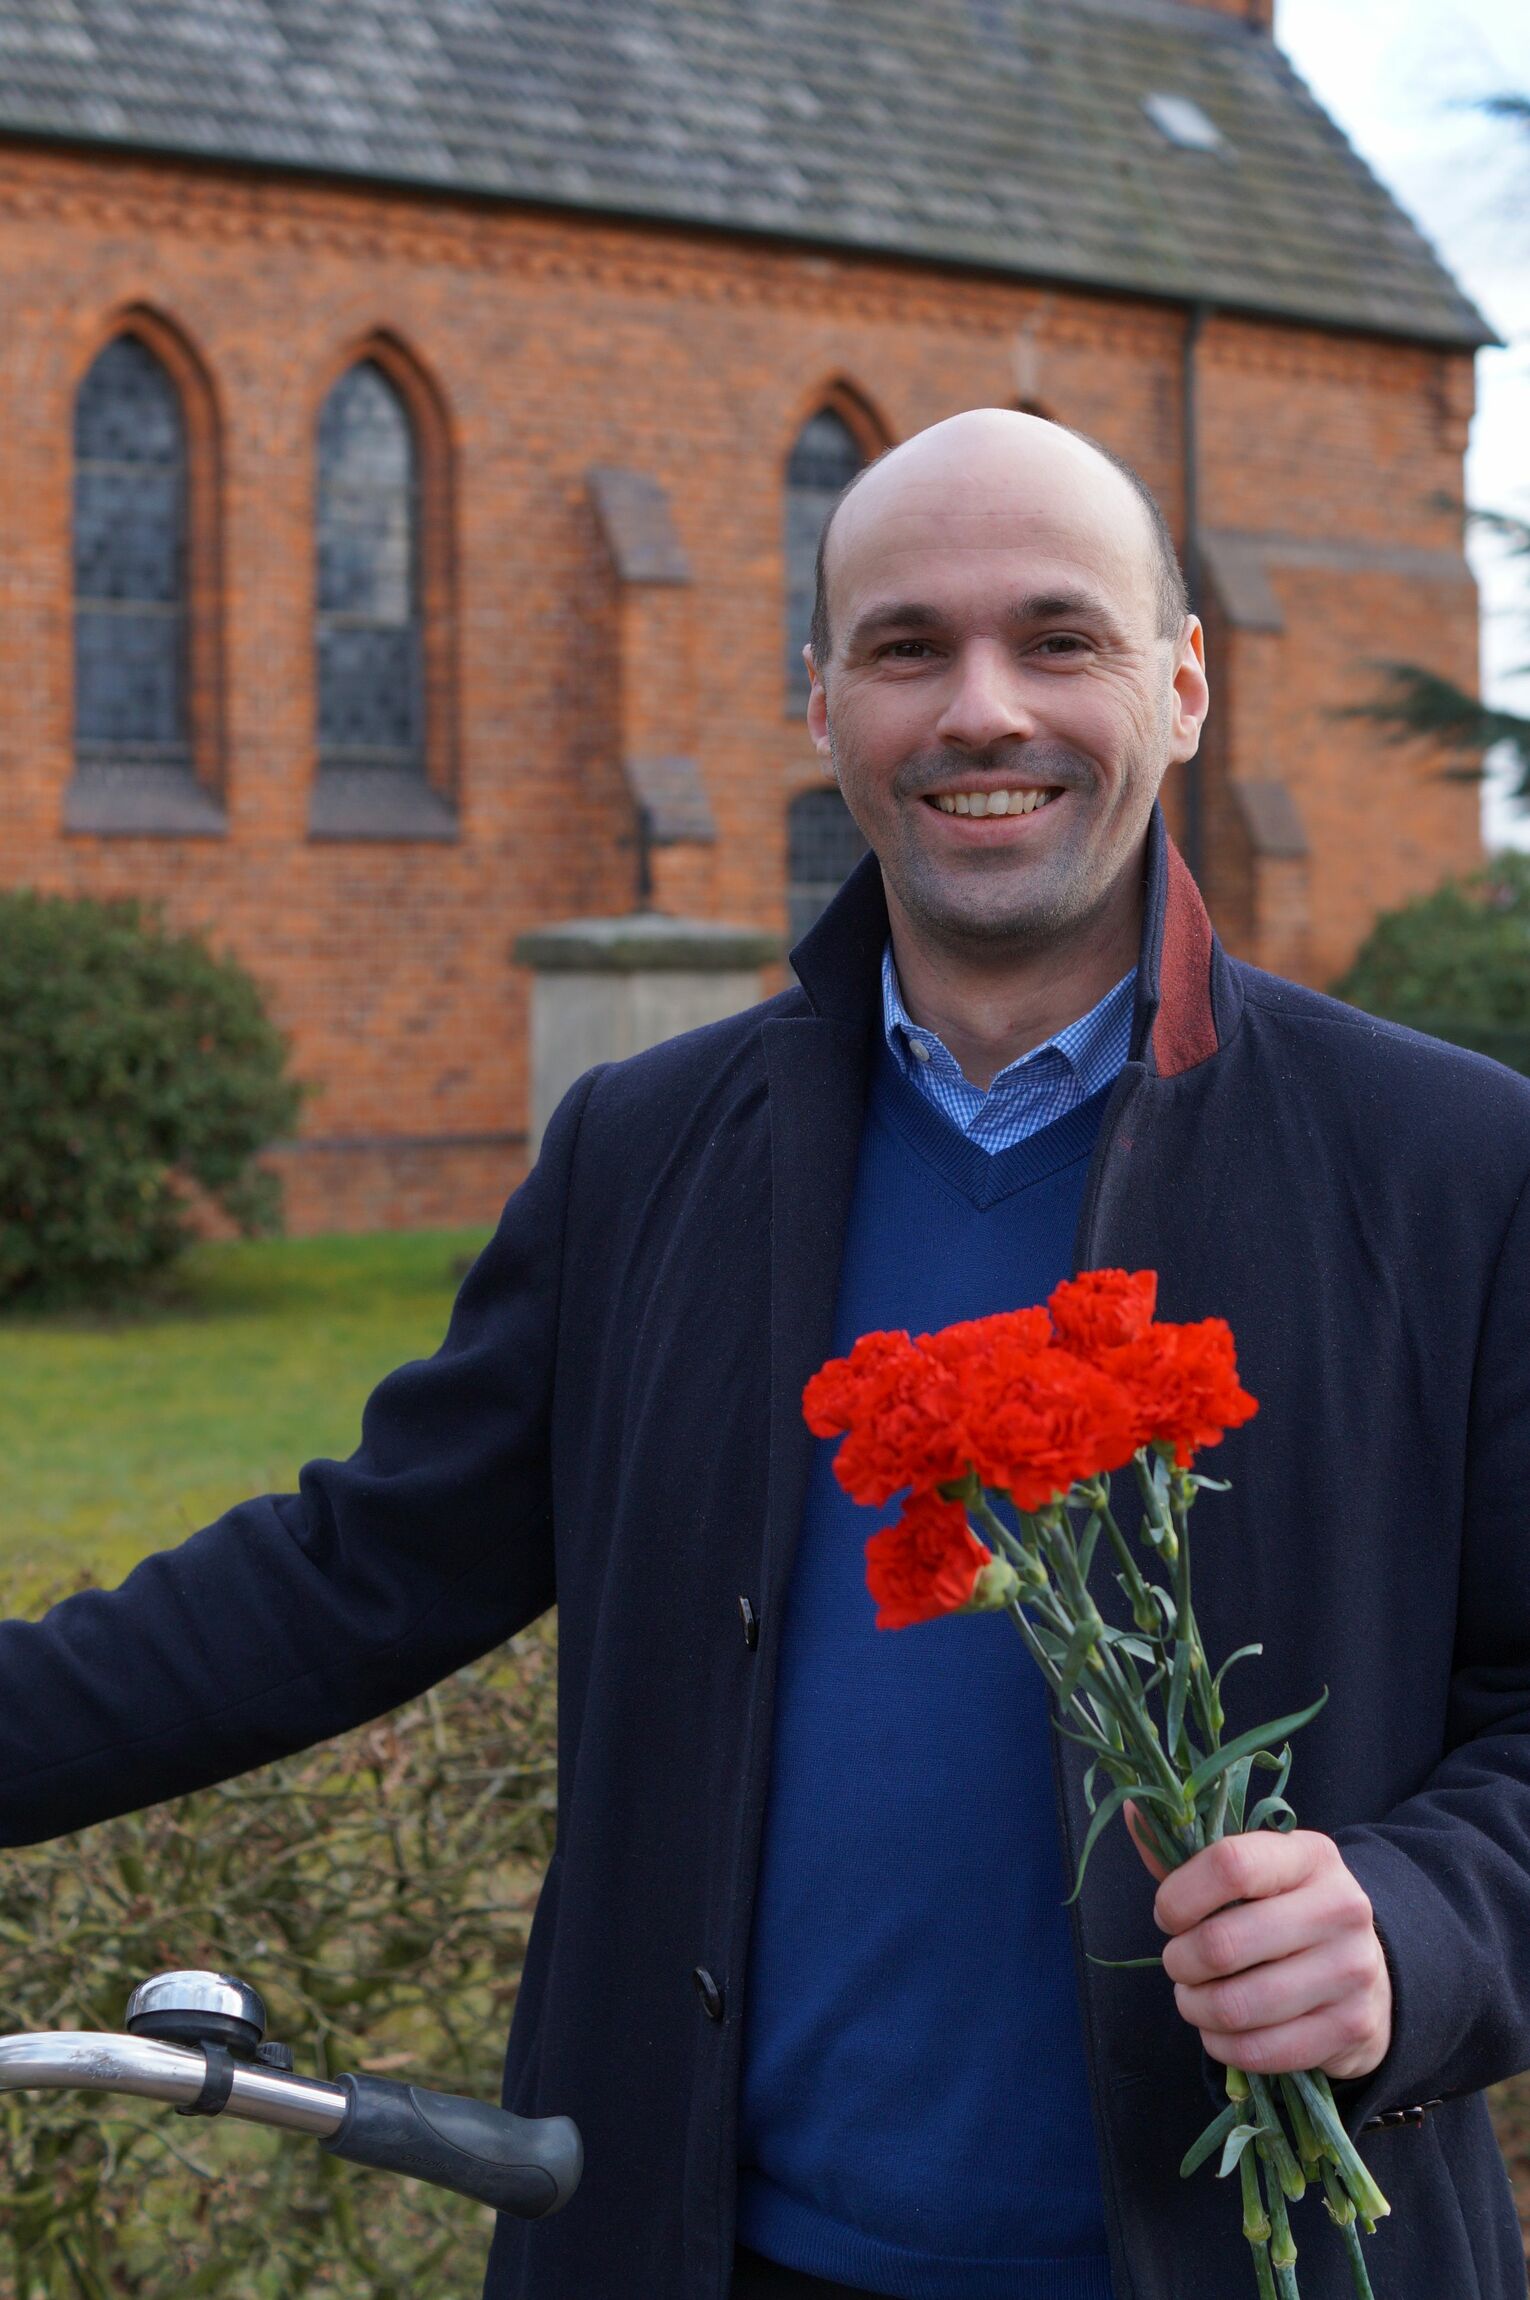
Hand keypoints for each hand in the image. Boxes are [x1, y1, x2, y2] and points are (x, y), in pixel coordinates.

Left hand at [1125, 1810, 1392, 2079]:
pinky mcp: (1351, 2028)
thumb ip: (1189, 1852)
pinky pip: (1260, 2051)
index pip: (1231, 1865)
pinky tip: (1220, 2030)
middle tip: (1178, 1962)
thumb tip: (1131, 1810)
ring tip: (1194, 1996)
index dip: (1179, 1896)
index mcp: (1309, 1856)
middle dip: (1179, 1961)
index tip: (1166, 1914)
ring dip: (1195, 2007)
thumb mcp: (1252, 1871)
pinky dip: (1222, 2046)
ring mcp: (1351, 1971)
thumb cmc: (1284, 1910)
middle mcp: (1340, 1907)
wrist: (1367, 1970)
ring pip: (1236, 2006)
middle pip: (1223, 1944)